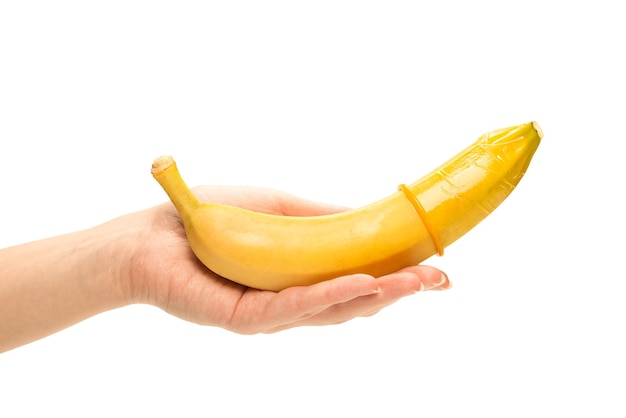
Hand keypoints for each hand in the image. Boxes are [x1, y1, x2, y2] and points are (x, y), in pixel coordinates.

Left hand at [128, 186, 450, 333]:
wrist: (153, 233)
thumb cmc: (213, 220)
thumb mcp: (279, 209)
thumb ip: (320, 219)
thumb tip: (367, 215)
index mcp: (302, 276)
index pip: (358, 282)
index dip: (399, 276)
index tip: (437, 267)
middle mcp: (292, 301)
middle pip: (355, 302)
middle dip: (402, 290)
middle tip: (442, 280)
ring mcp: (271, 313)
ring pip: (333, 310)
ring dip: (378, 295)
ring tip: (416, 281)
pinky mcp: (247, 317)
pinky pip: (293, 308)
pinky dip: (329, 295)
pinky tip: (362, 284)